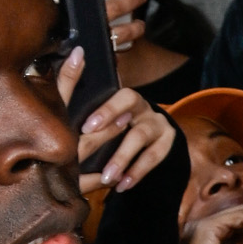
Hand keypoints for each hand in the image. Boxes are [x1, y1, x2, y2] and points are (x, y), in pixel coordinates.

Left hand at [58, 49, 174, 195]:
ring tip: (106, 178)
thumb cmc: (110, 126)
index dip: (107, 110)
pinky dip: (137, 173)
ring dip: (123, 158)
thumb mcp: (95, 112)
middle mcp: (144, 106)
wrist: (147, 140)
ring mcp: (158, 124)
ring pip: (141, 138)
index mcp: (125, 97)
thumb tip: (74, 58)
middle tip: (94, 148)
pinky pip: (154, 158)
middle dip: (112, 130)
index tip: (87, 126)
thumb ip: (79, 91)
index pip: (121, 96)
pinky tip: (122, 185)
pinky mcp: (168, 143)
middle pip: (133, 113)